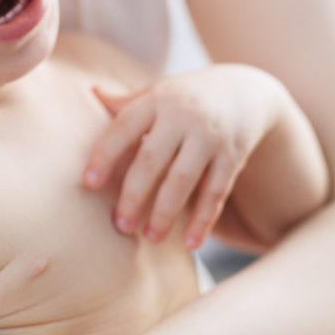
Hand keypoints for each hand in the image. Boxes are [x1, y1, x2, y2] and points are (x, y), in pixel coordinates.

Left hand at [82, 64, 282, 248]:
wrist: (245, 91)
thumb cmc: (186, 98)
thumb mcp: (158, 93)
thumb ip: (126, 102)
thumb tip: (92, 92)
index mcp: (156, 100)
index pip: (124, 127)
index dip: (105, 155)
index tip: (88, 183)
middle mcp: (182, 115)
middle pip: (151, 159)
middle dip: (134, 195)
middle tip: (120, 225)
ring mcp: (209, 136)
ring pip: (183, 179)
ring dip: (165, 212)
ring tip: (151, 238)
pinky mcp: (233, 156)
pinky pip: (216, 192)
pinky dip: (203, 219)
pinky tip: (189, 243)